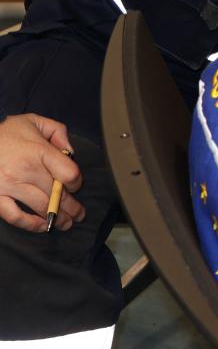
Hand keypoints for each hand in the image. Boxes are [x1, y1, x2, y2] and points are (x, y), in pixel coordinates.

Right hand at [0, 114, 84, 231]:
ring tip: (67, 224)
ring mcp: (10, 185)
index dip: (77, 182)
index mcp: (39, 151)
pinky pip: (15, 216)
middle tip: (80, 215)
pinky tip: (41, 226)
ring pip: (40, 206)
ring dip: (57, 218)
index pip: (68, 173)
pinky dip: (30, 224)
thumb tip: (70, 152)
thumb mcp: (36, 121)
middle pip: (56, 194)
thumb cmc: (7, 131)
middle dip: (72, 207)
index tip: (76, 185)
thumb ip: (58, 132)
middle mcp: (26, 170)